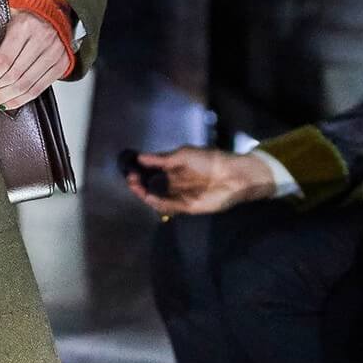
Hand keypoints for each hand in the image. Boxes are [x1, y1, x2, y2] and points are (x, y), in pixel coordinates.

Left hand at [0, 8, 69, 111]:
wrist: (45, 10)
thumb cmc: (16, 14)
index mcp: (24, 25)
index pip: (3, 61)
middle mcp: (43, 38)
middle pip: (15, 75)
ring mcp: (55, 52)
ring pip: (28, 85)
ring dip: (7, 98)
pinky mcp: (61, 63)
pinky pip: (40, 88)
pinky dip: (23, 99)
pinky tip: (10, 101)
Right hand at [126, 146, 275, 219]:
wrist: (231, 175)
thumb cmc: (209, 160)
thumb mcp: (183, 154)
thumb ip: (161, 159)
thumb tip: (140, 157)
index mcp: (174, 168)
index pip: (152, 172)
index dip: (140, 171)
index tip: (130, 169)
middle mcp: (174, 183)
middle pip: (151, 186)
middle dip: (139, 183)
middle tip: (131, 179)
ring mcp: (179, 195)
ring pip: (156, 197)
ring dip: (144, 193)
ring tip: (135, 186)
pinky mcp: (185, 207)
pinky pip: (167, 206)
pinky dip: (155, 202)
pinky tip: (147, 195)